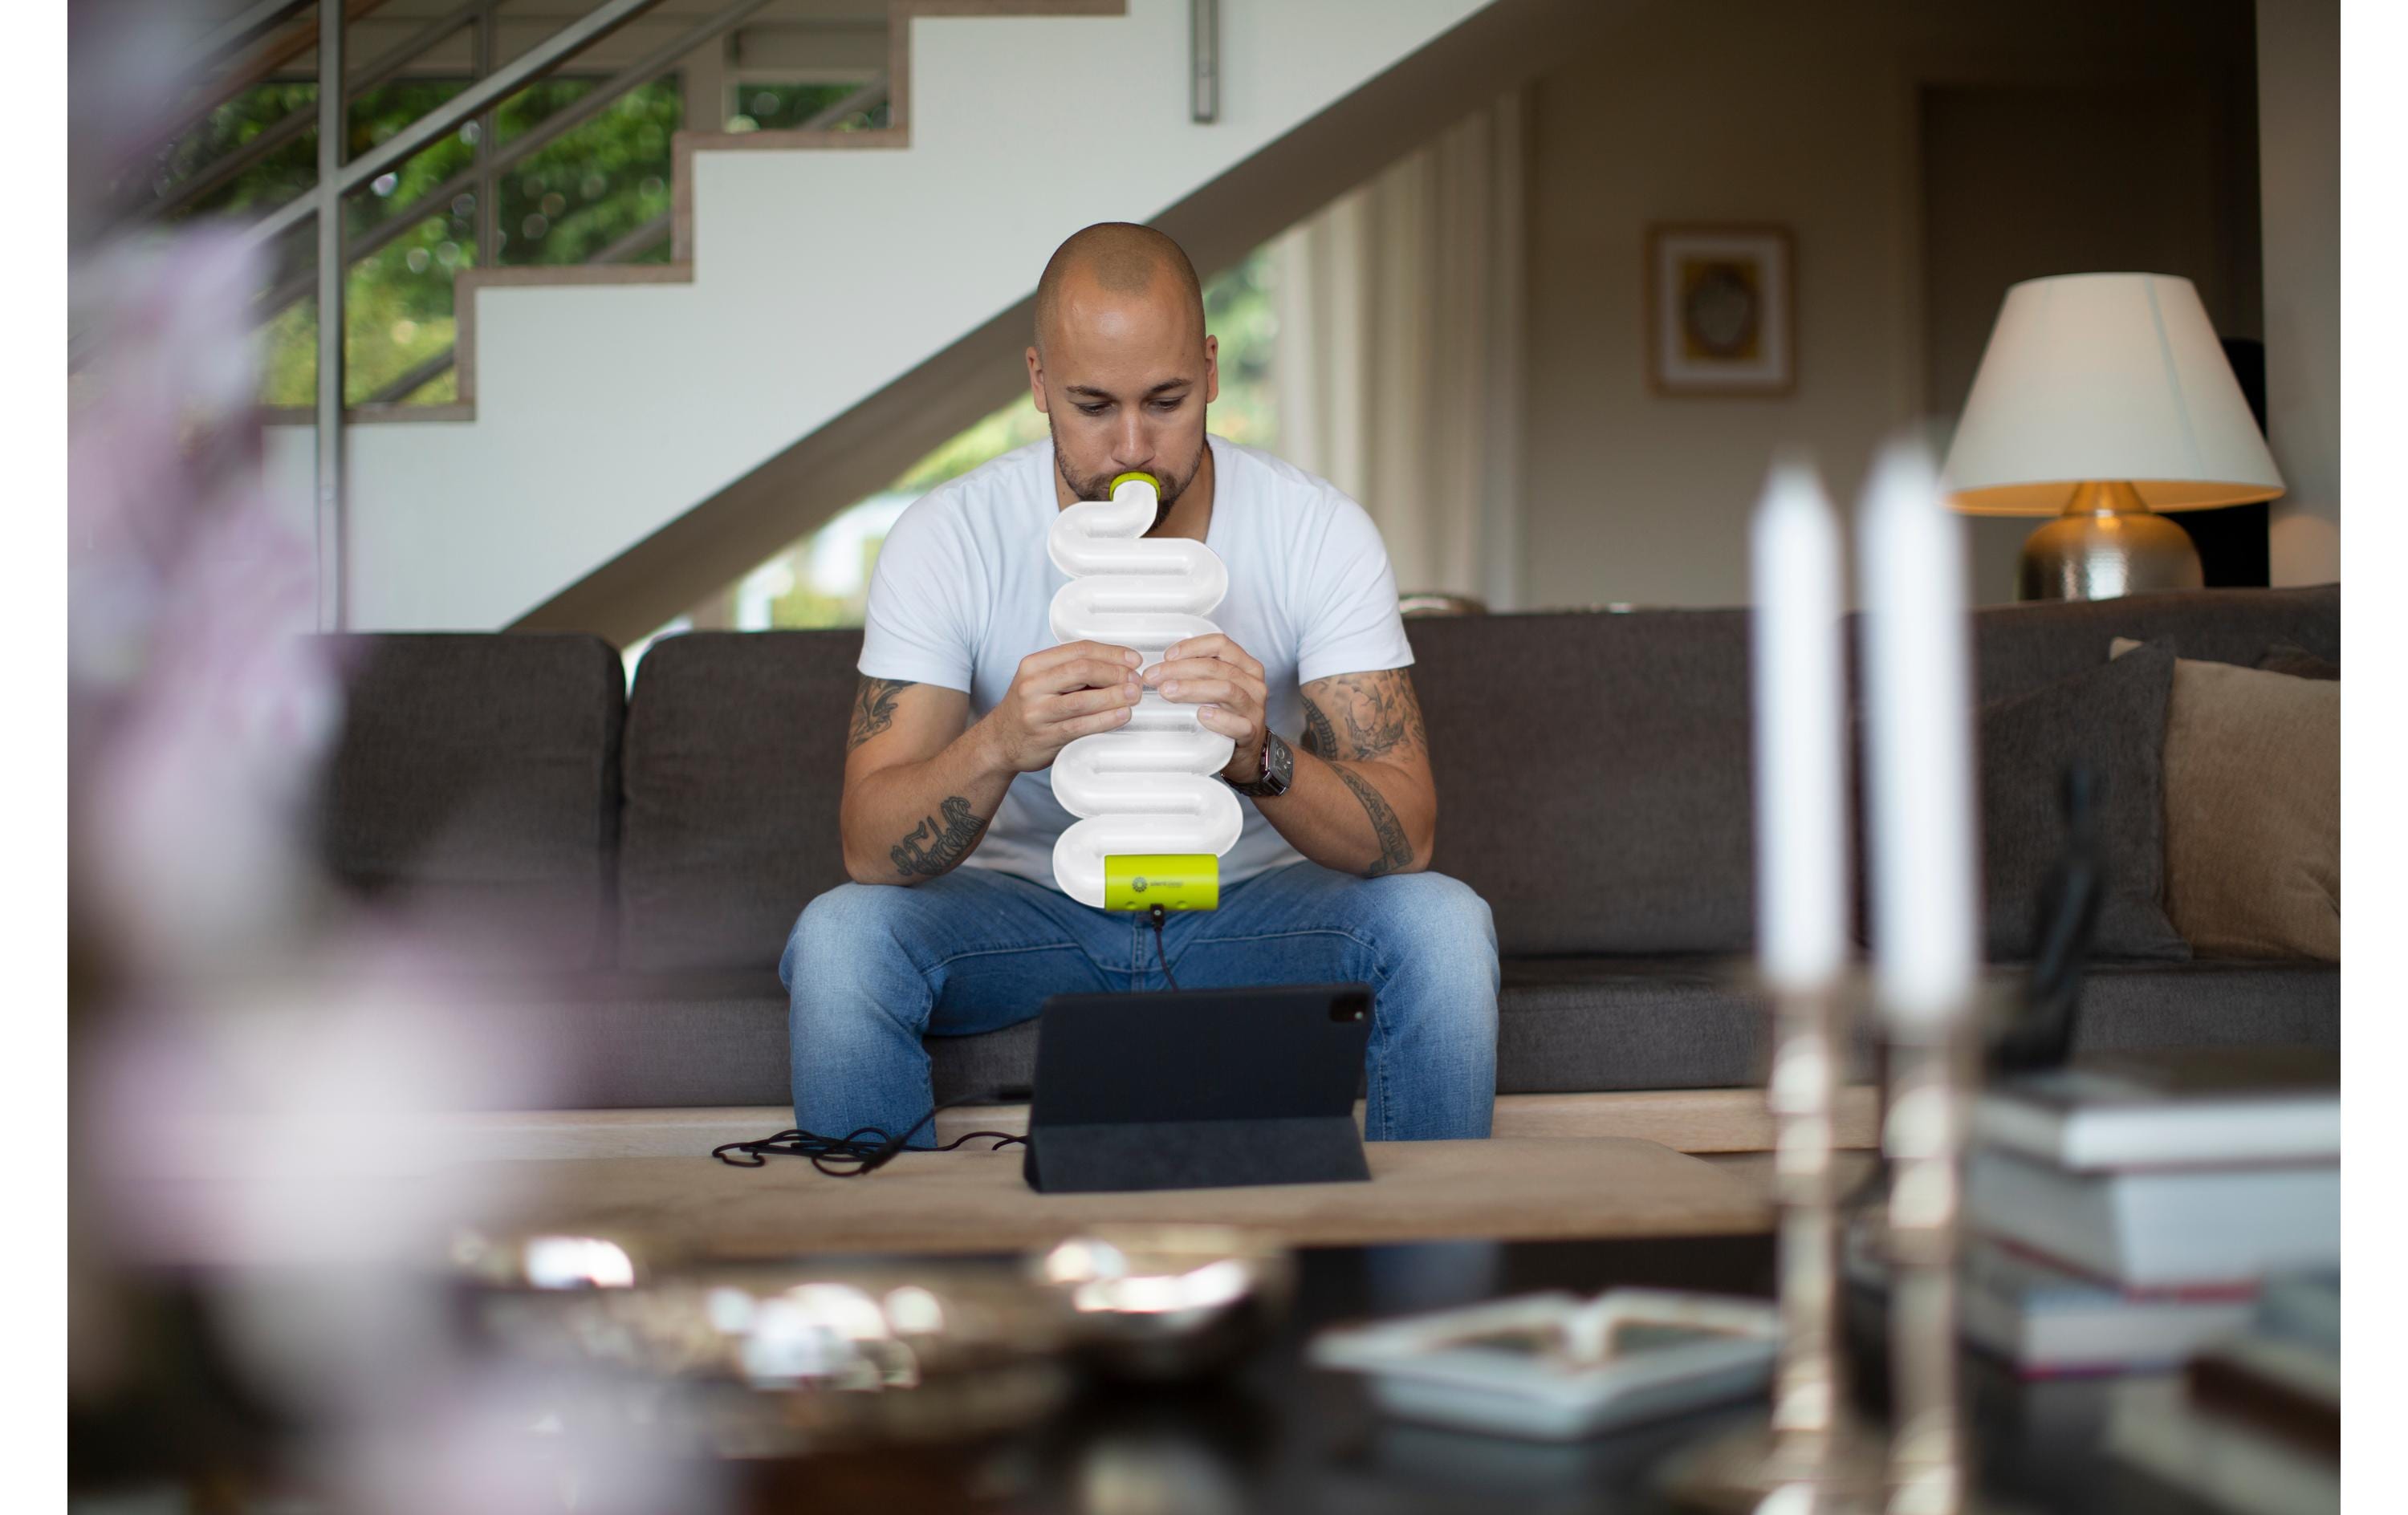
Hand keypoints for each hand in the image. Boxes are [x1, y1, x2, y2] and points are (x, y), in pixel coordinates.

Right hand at [981, 640, 1142, 774]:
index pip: (1079, 649)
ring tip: (1134, 695)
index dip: (1111, 652)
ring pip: (1083, 699)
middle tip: (1136, 680)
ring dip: (1115, 696)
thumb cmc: (1029, 709)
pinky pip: (1080, 725)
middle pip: (1082, 669)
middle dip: (1116, 673)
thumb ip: (1073, 672)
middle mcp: (1033, 684)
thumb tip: (1120, 667)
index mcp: (1034, 664)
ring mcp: (1037, 711)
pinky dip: (1105, 719)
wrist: (999, 741)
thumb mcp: (1042, 681)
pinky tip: (1121, 715)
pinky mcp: (1045, 735)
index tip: (1133, 659)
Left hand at [1142, 633, 1269, 782]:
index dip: (1192, 647)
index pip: (1220, 644)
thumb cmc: (1228, 715)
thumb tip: (1162, 666)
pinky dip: (1218, 718)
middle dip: (1181, 669)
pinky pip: (1237, 723)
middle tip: (1154, 677)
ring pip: (1226, 690)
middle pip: (1217, 667)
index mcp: (1246, 666)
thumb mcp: (1218, 687)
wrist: (1247, 752)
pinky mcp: (1251, 732)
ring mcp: (1254, 708)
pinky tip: (1200, 715)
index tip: (1167, 656)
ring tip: (1168, 692)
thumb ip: (1200, 674)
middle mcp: (1253, 684)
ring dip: (1193, 689)